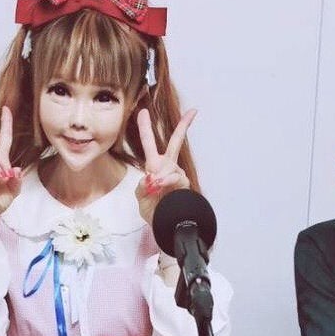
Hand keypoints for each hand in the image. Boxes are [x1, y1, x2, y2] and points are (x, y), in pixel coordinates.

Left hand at [135, 108, 195, 224]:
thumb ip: (142, 186)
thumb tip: (151, 177)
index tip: (144, 111)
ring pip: (170, 165)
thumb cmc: (154, 209)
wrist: (166, 224)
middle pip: (176, 142)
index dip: (146, 127)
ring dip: (162, 175)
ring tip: (157, 186)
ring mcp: (177, 173)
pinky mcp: (183, 183)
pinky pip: (175, 178)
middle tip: (193, 111)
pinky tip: (161, 186)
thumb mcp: (141, 197)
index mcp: (154, 165)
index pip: (150, 143)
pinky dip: (167, 181)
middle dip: (184, 126)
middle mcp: (167, 165)